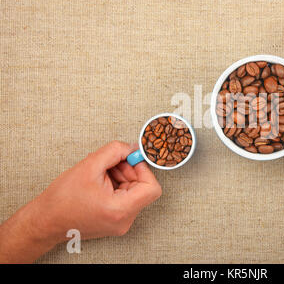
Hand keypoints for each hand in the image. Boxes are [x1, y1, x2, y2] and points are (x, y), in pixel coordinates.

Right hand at [0, 141, 161, 262]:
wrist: (45, 221)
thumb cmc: (62, 199)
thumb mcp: (90, 165)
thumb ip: (115, 151)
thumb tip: (131, 147)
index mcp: (120, 210)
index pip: (152, 188)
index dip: (143, 169)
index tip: (130, 159)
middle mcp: (124, 220)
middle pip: (143, 188)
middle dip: (129, 170)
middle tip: (111, 162)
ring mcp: (121, 223)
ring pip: (134, 192)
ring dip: (122, 177)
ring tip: (101, 173)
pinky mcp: (115, 221)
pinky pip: (126, 198)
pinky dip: (117, 185)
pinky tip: (100, 181)